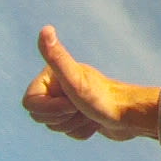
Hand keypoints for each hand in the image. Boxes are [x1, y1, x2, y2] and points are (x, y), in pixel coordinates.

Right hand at [22, 26, 147, 141]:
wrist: (131, 115)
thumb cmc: (102, 97)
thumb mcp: (75, 79)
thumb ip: (57, 57)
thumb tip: (46, 29)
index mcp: (52, 75)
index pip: (30, 103)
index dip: (49, 109)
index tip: (70, 103)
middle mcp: (58, 85)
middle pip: (40, 116)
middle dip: (63, 118)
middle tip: (81, 109)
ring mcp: (68, 99)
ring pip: (55, 126)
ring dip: (74, 125)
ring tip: (90, 115)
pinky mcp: (79, 113)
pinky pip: (69, 132)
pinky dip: (82, 131)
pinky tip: (94, 122)